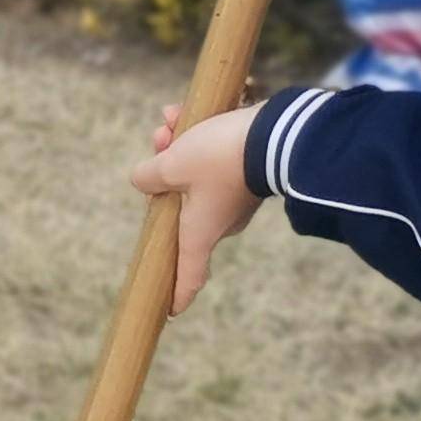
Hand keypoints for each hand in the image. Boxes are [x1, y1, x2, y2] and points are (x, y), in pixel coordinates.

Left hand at [127, 102, 265, 315]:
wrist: (276, 130)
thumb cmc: (220, 157)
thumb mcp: (172, 164)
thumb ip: (148, 176)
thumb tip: (143, 178)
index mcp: (201, 231)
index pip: (190, 274)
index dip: (178, 293)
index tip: (170, 310)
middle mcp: (220, 220)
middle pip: (178, 205)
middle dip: (161, 170)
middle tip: (159, 140)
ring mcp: (235, 196)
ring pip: (191, 175)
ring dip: (175, 145)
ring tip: (170, 118)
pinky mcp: (245, 170)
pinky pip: (211, 159)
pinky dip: (196, 136)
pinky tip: (182, 110)